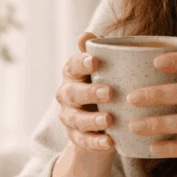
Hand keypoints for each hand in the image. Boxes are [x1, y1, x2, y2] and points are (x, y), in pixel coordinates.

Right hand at [54, 32, 115, 154]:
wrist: (103, 121)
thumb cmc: (107, 85)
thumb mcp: (107, 69)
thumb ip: (101, 52)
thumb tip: (88, 34)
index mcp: (73, 73)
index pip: (73, 66)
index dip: (82, 63)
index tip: (95, 61)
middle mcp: (66, 94)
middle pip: (72, 93)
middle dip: (90, 92)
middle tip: (109, 92)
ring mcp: (69, 117)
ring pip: (76, 119)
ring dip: (92, 120)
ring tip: (109, 120)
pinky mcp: (76, 137)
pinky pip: (83, 141)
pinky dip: (96, 142)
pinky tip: (110, 141)